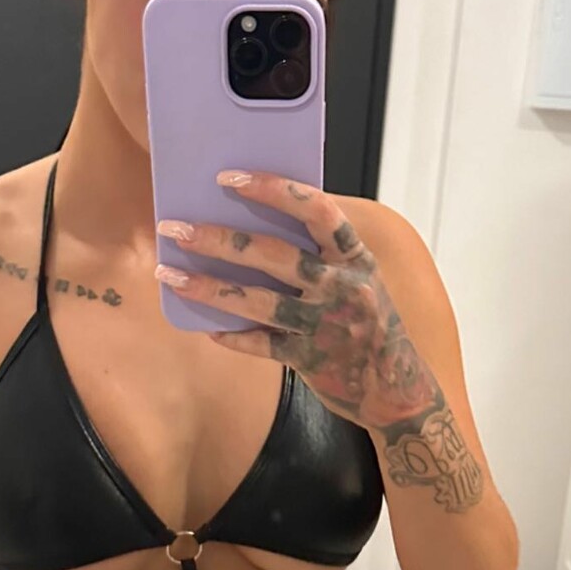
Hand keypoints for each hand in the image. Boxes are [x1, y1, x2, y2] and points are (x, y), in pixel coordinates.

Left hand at [155, 169, 440, 431]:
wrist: (399, 391)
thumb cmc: (370, 324)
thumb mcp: (361, 279)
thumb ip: (323, 255)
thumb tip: (258, 225)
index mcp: (355, 257)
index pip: (316, 210)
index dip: (273, 190)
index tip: (228, 178)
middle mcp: (342, 287)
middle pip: (273, 255)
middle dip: (219, 240)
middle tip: (175, 229)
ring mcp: (326, 325)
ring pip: (258, 302)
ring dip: (209, 287)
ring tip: (170, 276)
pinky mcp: (312, 361)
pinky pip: (262, 345)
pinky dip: (234, 336)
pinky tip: (207, 328)